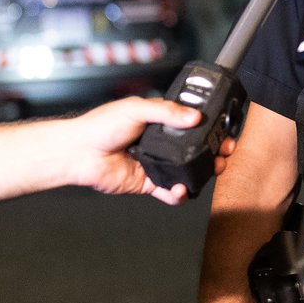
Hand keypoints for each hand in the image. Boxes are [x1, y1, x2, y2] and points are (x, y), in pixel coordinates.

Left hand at [64, 96, 236, 204]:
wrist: (78, 152)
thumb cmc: (99, 126)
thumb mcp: (136, 108)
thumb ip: (166, 112)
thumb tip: (194, 116)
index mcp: (158, 122)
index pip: (190, 124)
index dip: (208, 127)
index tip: (223, 129)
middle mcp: (160, 143)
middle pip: (194, 149)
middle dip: (212, 151)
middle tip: (224, 152)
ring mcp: (155, 164)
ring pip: (185, 171)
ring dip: (201, 172)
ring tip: (211, 170)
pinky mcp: (147, 183)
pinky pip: (168, 191)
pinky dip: (178, 194)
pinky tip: (180, 189)